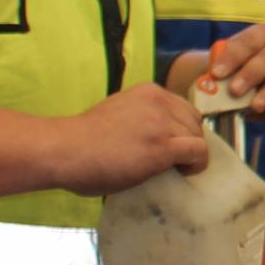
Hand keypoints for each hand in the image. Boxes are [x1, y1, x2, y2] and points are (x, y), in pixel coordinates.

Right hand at [0, 83, 207, 199]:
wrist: (65, 150)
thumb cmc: (82, 139)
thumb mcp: (118, 113)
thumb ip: (140, 117)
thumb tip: (155, 136)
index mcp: (147, 91)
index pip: (182, 107)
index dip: (180, 128)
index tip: (171, 144)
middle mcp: (159, 101)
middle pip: (194, 121)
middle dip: (187, 140)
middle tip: (173, 160)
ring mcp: (163, 123)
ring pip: (198, 137)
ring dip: (190, 154)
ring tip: (173, 168)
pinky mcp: (164, 146)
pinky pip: (198, 152)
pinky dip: (196, 164)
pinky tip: (182, 172)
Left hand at [169, 28, 264, 117]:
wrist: (244, 82)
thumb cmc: (233, 69)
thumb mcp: (223, 65)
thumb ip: (219, 71)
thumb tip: (211, 83)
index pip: (250, 41)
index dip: (233, 56)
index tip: (216, 73)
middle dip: (252, 74)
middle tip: (234, 91)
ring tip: (254, 106)